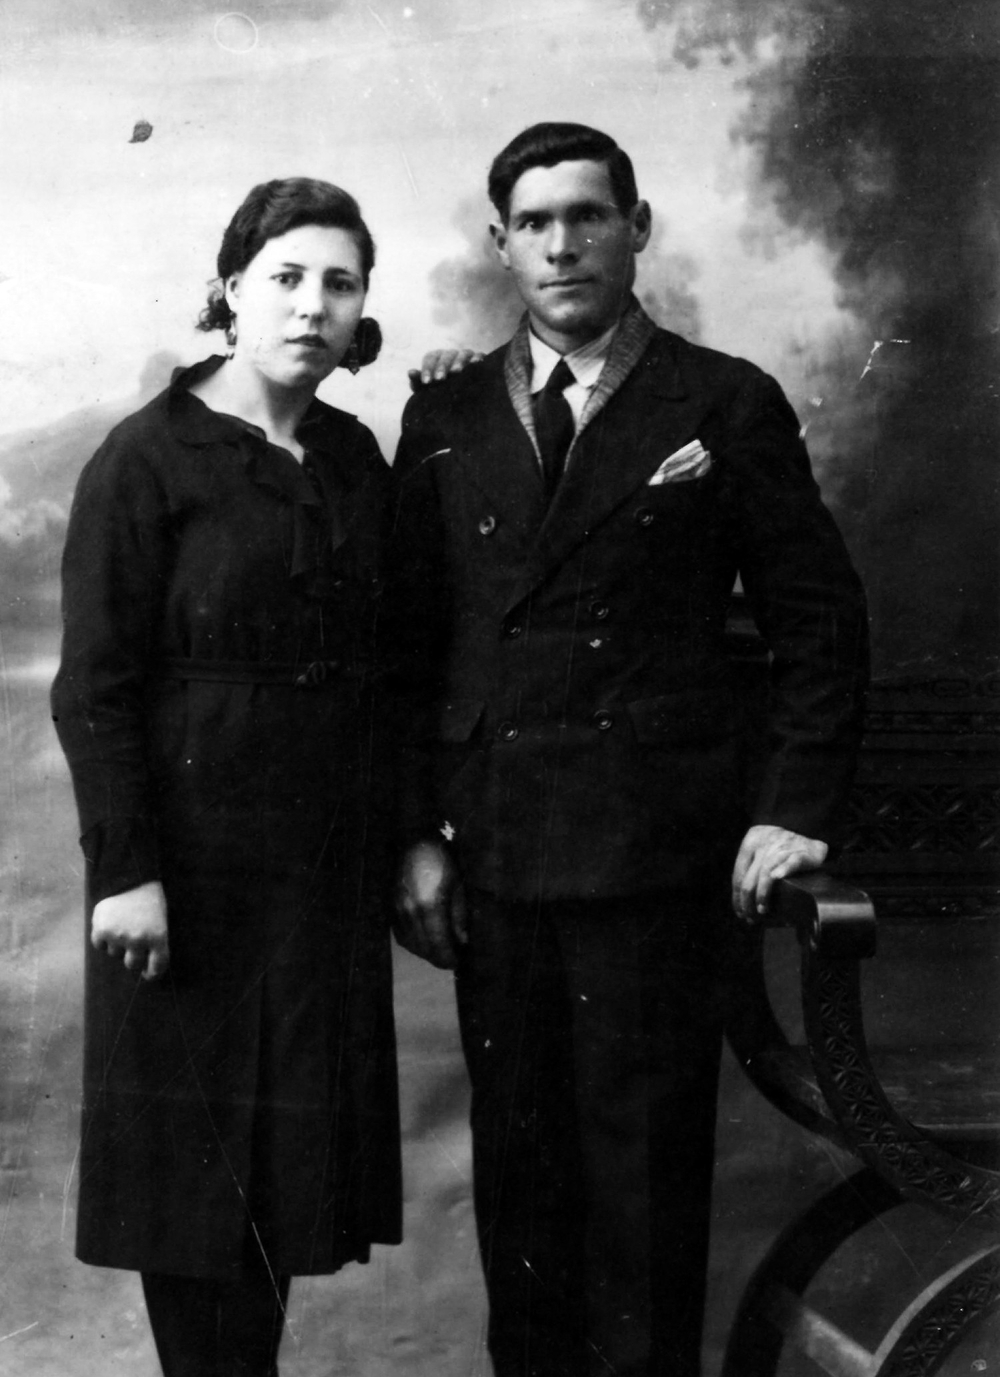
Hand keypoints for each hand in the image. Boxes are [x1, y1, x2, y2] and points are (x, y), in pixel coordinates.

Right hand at [91, 880, 169, 979]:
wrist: (131, 877)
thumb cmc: (149, 899)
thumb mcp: (161, 920)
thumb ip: (154, 942)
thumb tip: (145, 965)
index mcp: (158, 937)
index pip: (157, 967)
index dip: (152, 973)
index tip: (147, 973)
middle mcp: (138, 940)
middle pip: (132, 964)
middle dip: (133, 956)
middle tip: (132, 941)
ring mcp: (118, 936)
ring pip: (115, 954)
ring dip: (117, 944)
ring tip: (121, 924)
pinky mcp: (101, 930)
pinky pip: (99, 945)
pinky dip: (102, 938)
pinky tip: (109, 924)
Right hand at [394, 841, 467, 968]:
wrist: (412, 839)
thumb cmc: (441, 859)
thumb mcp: (458, 885)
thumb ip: (459, 916)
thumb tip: (462, 941)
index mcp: (430, 907)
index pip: (439, 945)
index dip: (449, 958)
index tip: (458, 963)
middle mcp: (410, 913)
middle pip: (424, 949)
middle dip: (438, 957)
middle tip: (451, 959)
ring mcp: (397, 911)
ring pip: (410, 944)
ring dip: (425, 952)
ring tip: (439, 950)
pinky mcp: (389, 907)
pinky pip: (400, 934)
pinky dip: (413, 942)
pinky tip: (423, 939)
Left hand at [408, 347, 483, 390]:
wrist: (461, 397)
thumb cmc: (440, 391)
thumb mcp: (428, 389)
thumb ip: (417, 382)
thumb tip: (410, 372)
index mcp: (436, 358)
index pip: (430, 358)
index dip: (427, 369)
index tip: (426, 382)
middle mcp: (450, 355)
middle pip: (445, 355)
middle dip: (442, 367)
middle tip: (439, 379)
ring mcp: (465, 356)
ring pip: (462, 354)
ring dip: (458, 362)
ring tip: (456, 372)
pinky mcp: (478, 359)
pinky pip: (478, 355)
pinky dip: (477, 358)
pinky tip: (475, 364)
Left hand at [731, 825, 827, 924]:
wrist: (810, 828)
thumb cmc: (782, 844)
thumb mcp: (762, 848)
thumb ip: (752, 866)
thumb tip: (741, 897)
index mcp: (751, 841)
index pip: (738, 874)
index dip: (737, 896)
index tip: (739, 911)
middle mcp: (764, 843)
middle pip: (749, 879)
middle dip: (746, 902)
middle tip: (749, 917)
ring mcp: (782, 847)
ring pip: (765, 874)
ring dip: (761, 896)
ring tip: (761, 910)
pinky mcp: (800, 852)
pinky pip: (790, 863)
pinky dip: (783, 870)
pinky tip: (777, 879)